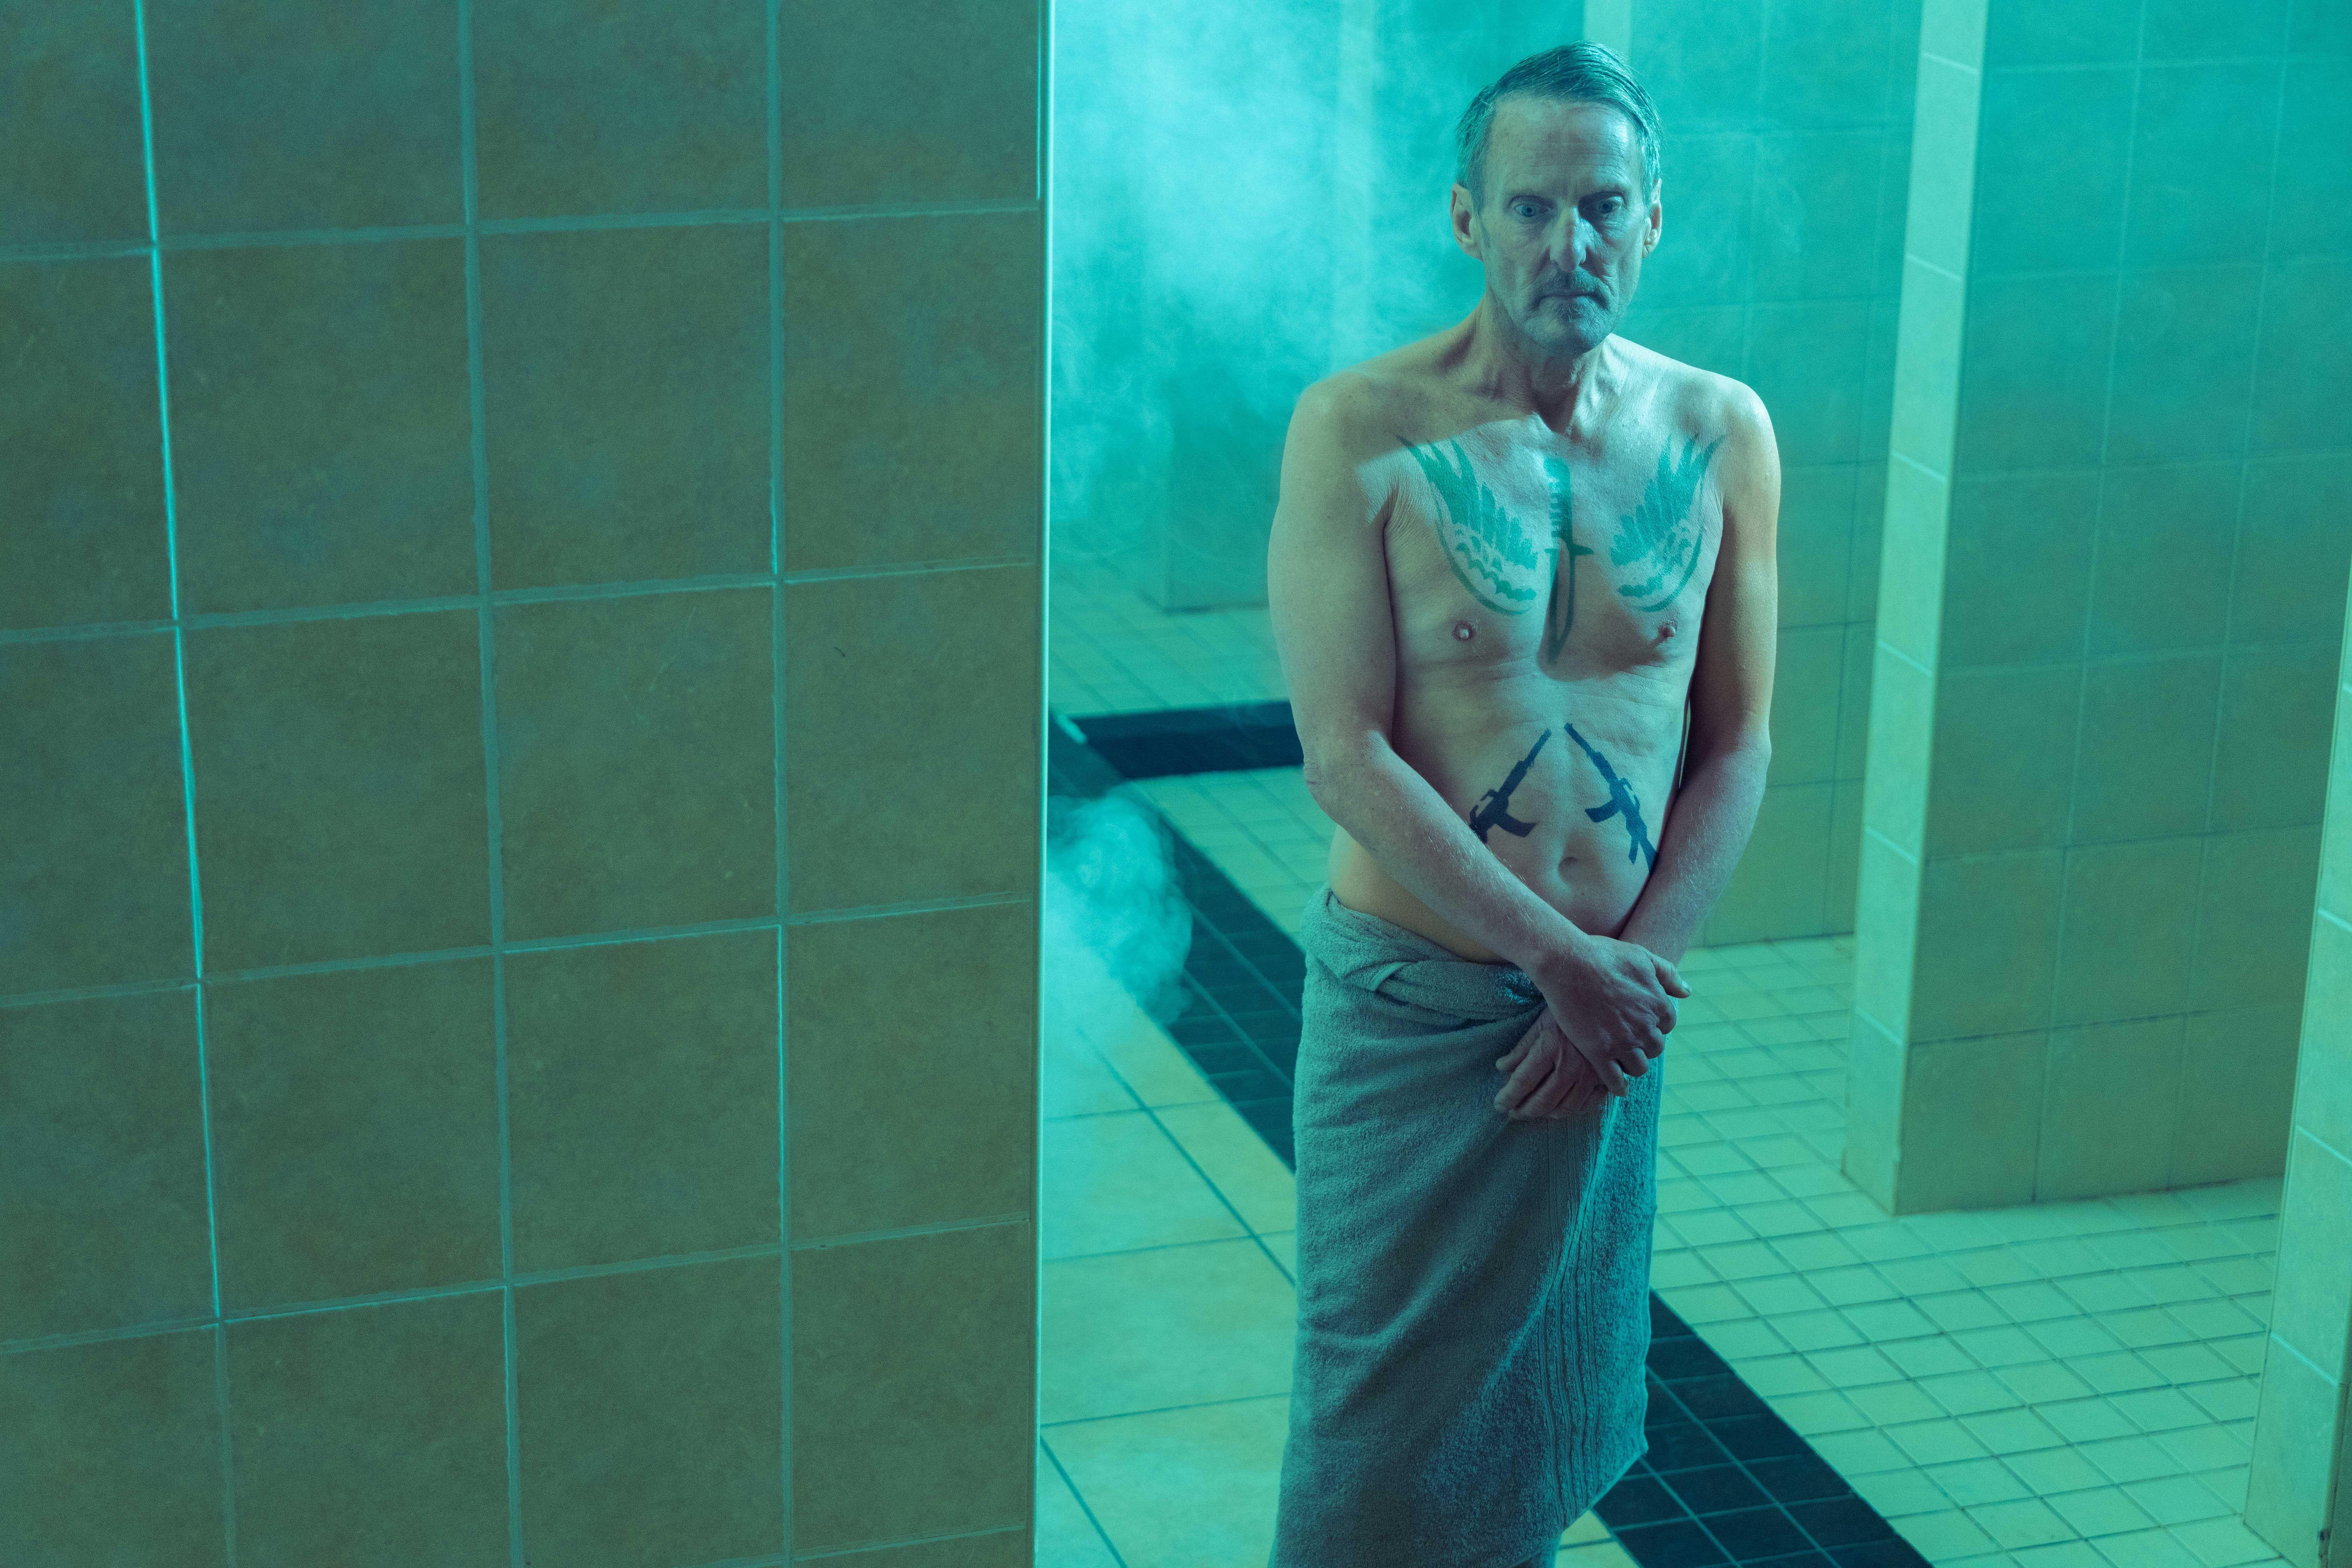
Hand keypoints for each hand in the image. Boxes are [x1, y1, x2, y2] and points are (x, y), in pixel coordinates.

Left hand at [1493, 1011, 1610, 1119]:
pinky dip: (1571, 1111)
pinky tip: (1559, 1109)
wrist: (1604, 1003)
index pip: (1523, 1081)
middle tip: (1513, 1113)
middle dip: (1524, 1111)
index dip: (1508, 1097)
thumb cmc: (1567, 1011)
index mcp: (1550, 1049)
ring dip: (1545, 1115)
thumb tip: (1502, 1068)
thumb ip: (1521, 1049)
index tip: (1499, 1105)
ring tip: (1533, 1113)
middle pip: (1543, 1101)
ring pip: (1565, 1108)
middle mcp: (1570, 1066)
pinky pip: (1587, 1105)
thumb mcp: (1539, 1024)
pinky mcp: (1606, 1079)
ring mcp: (1590, 1075)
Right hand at [1521, 934, 1688, 1099]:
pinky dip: (1619, 1086)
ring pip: (1639, 1067)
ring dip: (1633, 1064)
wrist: (1568, 963)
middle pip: (1655, 1048)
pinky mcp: (1599, 1053)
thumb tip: (1687, 992)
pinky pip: (1615, 1080)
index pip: (1667, 1025)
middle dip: (1645, 1044)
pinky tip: (1618, 1087)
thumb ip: (1668, 974)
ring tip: (1623, 1059)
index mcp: (1658, 1004)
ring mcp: (1622, 1042)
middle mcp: (1645, 1027)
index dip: (1654, 1023)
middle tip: (1630, 1039)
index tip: (1641, 1021)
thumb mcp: (1642, 956)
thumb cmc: (1603, 954)